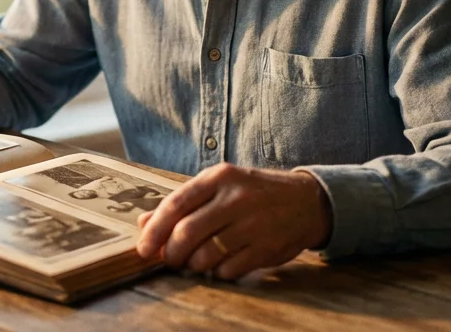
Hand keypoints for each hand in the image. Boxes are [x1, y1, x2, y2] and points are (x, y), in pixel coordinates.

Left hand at [136, 163, 331, 280]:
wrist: (306, 201)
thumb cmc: (253, 193)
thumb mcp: (219, 186)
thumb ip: (182, 202)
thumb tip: (143, 223)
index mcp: (219, 177)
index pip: (176, 204)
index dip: (154, 229)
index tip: (143, 248)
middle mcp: (236, 198)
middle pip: (188, 232)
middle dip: (171, 253)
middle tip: (169, 259)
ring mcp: (253, 224)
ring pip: (206, 255)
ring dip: (193, 264)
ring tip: (195, 261)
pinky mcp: (266, 248)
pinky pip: (228, 269)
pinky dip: (217, 272)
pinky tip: (220, 264)